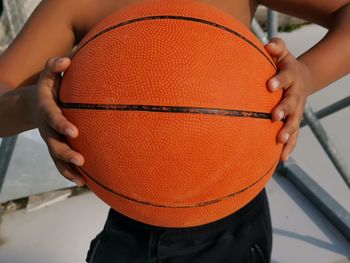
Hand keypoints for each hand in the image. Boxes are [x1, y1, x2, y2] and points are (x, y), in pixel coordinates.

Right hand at [37, 57, 84, 185]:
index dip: (61, 124)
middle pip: (54, 143)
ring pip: (56, 158)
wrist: (33, 104)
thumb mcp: (48, 75)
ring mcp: (50, 140)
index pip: (53, 116)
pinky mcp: (55, 147)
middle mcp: (47, 128)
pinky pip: (60, 163)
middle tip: (80, 160)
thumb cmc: (49, 87)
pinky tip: (83, 182)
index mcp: (46, 109)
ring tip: (81, 179)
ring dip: (68, 168)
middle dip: (66, 153)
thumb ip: (54, 67)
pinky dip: (69, 173)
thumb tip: (67, 61)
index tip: (75, 132)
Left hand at [264, 38, 312, 161]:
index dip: (279, 80)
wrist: (302, 79)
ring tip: (280, 141)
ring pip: (294, 122)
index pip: (286, 77)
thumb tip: (267, 44)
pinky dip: (290, 146)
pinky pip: (294, 135)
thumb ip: (276, 47)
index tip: (270, 85)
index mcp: (291, 77)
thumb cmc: (284, 66)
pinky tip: (282, 158)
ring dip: (288, 131)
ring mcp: (297, 110)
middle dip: (284, 109)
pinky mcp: (295, 121)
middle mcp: (296, 95)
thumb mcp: (283, 54)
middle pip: (291, 102)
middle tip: (274, 116)